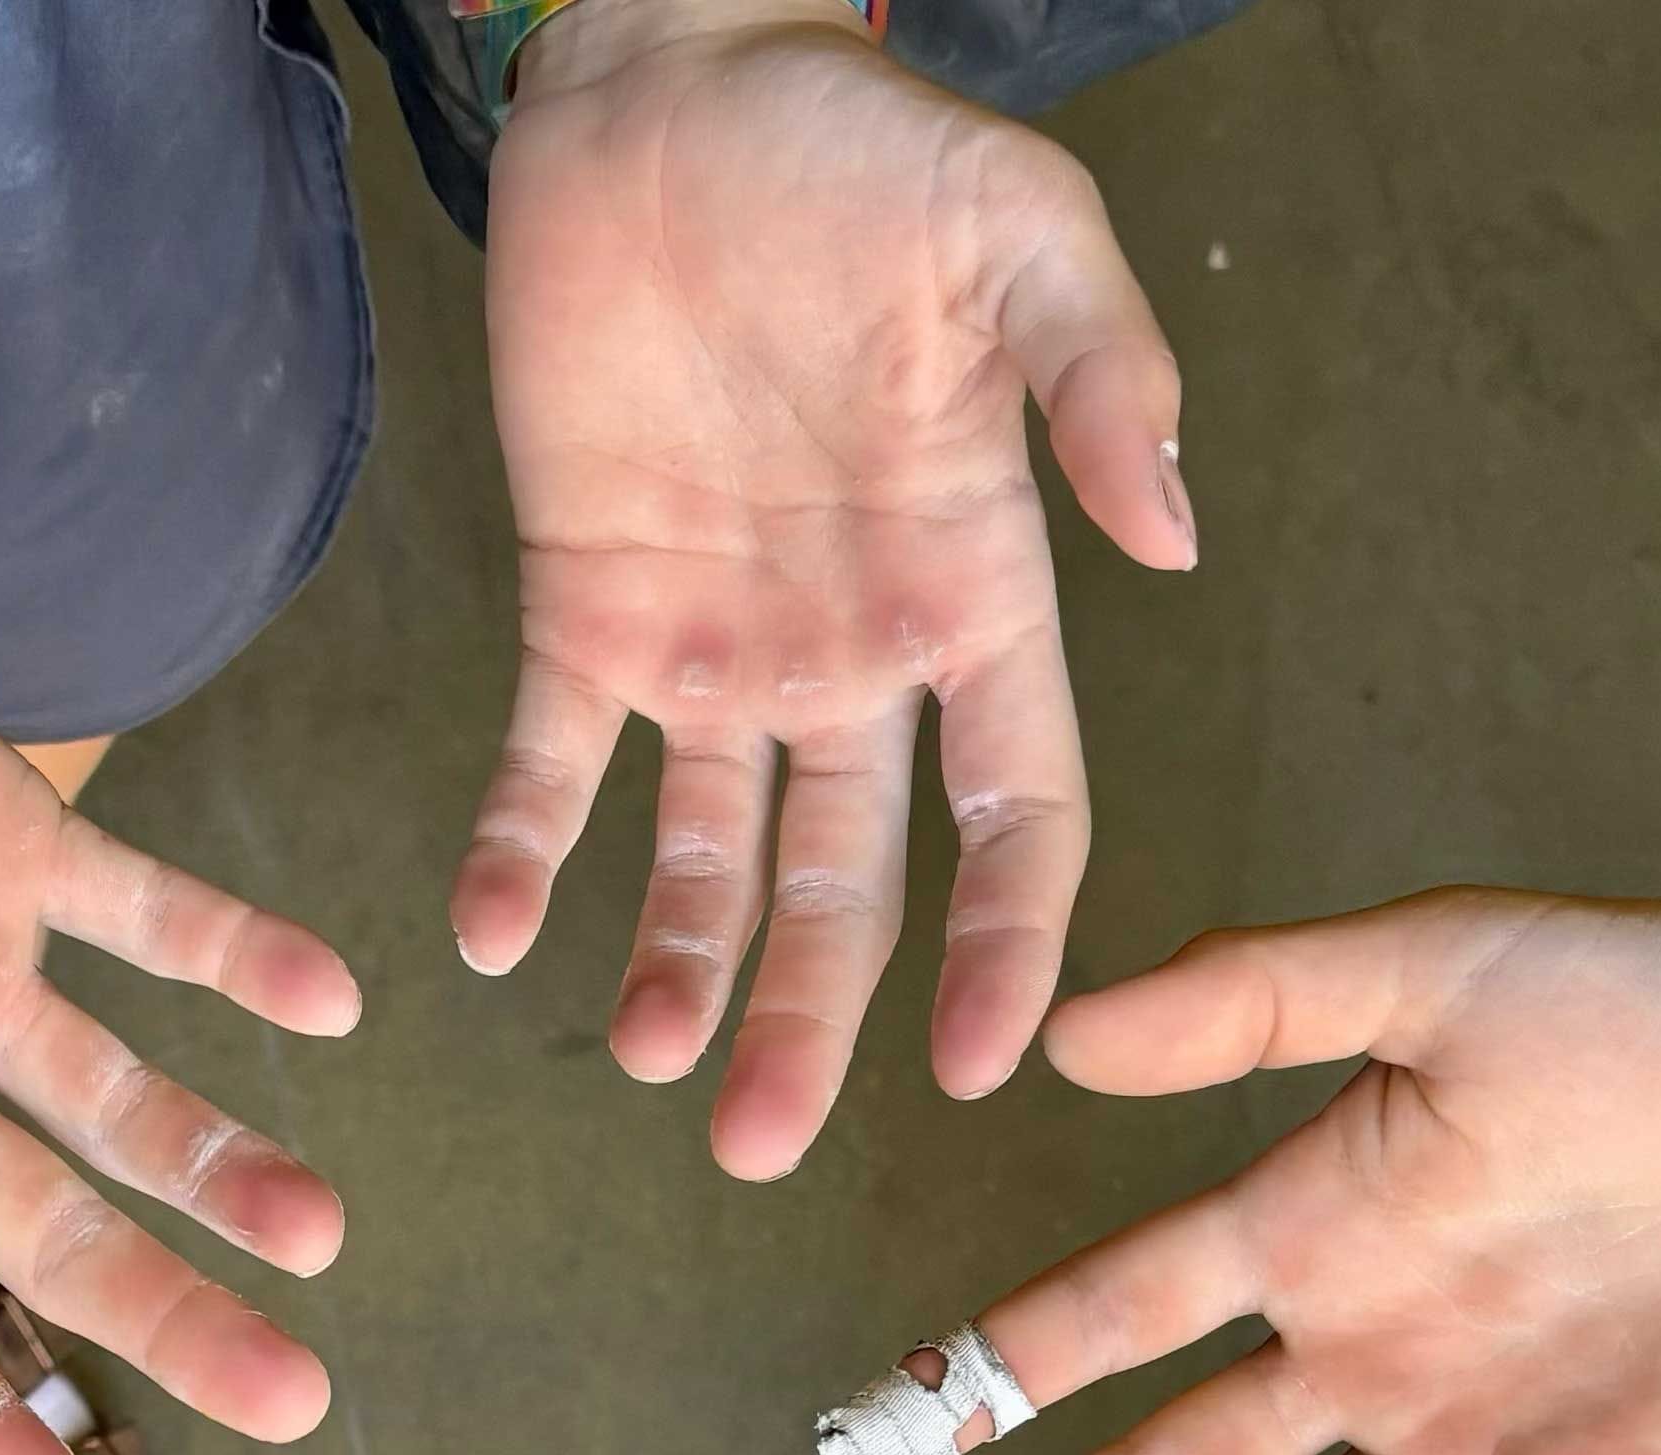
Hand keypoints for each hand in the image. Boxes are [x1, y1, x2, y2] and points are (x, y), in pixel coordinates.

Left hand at [461, 0, 1187, 1177]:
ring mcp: (715, 649)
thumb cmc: (863, 148)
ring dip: (681, 972)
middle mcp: (849, 660)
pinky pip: (549, 762)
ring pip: (707, 859)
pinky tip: (487, 937)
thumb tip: (1173, 544)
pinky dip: (519, 851)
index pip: (1014, 819)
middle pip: (848, 886)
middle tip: (761, 1143)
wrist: (671, 84)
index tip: (976, 1062)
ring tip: (655, 1068)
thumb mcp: (1022, 238)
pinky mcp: (584, 610)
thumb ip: (1103, 384)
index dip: (1002, 945)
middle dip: (814, 1017)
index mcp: (972, 596)